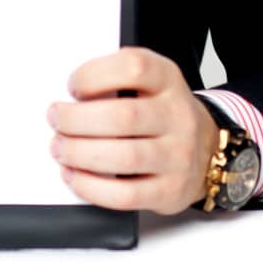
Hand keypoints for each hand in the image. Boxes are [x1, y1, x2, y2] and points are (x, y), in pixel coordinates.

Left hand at [47, 46, 220, 214]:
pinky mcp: (170, 190)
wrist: (206, 148)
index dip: (95, 75)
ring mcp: (178, 155)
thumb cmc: (162, 113)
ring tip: (60, 148)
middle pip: (123, 116)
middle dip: (77, 120)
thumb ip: (115, 81)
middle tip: (56, 120)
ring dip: (80, 154)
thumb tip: (68, 99)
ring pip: (124, 157)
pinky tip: (74, 176)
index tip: (73, 86)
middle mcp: (177, 115)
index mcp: (167, 79)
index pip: (133, 67)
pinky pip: (126, 195)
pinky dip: (91, 187)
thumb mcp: (150, 83)